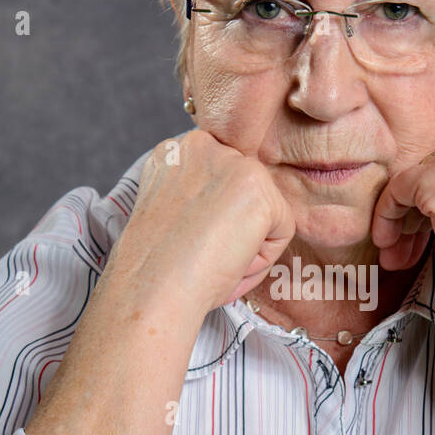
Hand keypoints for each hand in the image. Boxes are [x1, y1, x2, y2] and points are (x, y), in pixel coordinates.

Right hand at [109, 129, 295, 318]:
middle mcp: (203, 146)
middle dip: (234, 231)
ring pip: (265, 212)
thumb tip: (234, 211)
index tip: (193, 245)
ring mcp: (232, 162)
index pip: (221, 183)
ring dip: (248, 246)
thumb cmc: (158, 268)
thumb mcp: (172, 215)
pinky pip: (282, 230)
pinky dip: (263, 259)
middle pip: (245, 195)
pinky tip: (230, 262)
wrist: (152, 288)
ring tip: (214, 261)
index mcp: (174, 152)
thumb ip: (200, 197)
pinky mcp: (258, 187)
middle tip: (204, 258)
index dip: (213, 223)